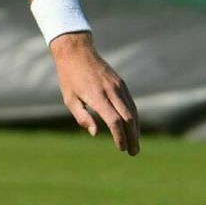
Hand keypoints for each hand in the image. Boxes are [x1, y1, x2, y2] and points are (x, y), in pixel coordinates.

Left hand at [50, 33, 139, 155]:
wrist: (77, 52)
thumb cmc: (69, 78)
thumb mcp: (69, 99)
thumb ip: (82, 117)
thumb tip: (95, 133)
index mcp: (97, 96)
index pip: (114, 121)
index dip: (119, 136)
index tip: (121, 148)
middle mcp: (111, 91)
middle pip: (128, 118)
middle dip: (132, 137)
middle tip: (133, 152)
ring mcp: (118, 86)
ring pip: (133, 111)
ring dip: (136, 129)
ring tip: (135, 144)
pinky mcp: (121, 83)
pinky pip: (131, 103)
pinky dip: (133, 117)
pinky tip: (132, 128)